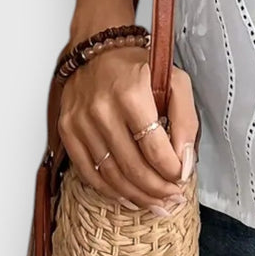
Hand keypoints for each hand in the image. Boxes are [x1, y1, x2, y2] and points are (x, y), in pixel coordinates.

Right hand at [57, 44, 199, 215]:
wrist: (98, 50)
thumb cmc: (138, 66)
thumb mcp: (174, 80)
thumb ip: (185, 120)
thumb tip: (186, 162)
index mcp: (130, 93)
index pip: (153, 146)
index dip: (171, 169)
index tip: (183, 177)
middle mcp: (101, 109)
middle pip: (132, 166)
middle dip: (157, 189)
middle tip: (173, 199)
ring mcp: (80, 122)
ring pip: (111, 175)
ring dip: (137, 196)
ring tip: (157, 205)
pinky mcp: (68, 132)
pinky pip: (89, 173)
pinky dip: (110, 191)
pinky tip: (130, 198)